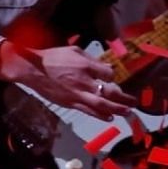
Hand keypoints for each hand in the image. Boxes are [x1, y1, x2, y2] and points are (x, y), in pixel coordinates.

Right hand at [2, 44, 134, 120]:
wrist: (33, 70)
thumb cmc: (53, 57)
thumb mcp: (74, 51)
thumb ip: (92, 59)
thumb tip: (106, 67)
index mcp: (86, 66)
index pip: (108, 74)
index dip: (112, 76)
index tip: (112, 77)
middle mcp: (84, 82)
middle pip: (109, 92)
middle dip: (123, 98)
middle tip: (134, 102)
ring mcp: (77, 95)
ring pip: (101, 105)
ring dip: (116, 109)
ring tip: (126, 112)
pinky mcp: (70, 103)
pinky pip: (87, 111)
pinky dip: (99, 115)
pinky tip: (108, 117)